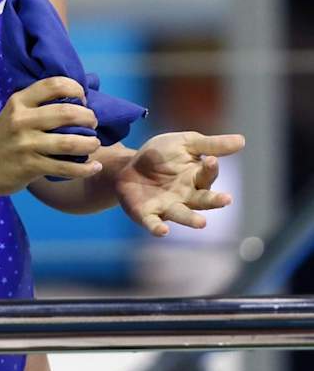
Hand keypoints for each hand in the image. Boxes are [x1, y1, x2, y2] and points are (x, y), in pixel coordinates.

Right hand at [0, 76, 101, 196]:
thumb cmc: (5, 137)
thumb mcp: (15, 112)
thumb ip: (39, 104)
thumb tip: (79, 98)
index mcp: (19, 101)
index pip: (54, 84)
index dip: (75, 89)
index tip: (82, 99)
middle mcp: (21, 120)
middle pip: (67, 113)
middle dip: (88, 117)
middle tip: (93, 123)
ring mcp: (25, 144)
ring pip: (69, 142)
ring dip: (90, 143)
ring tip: (94, 143)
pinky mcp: (30, 166)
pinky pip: (65, 167)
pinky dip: (85, 168)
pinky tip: (94, 167)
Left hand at [115, 131, 244, 236]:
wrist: (127, 166)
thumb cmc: (161, 156)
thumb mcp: (184, 144)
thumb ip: (210, 145)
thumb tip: (242, 140)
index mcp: (196, 178)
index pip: (207, 175)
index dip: (210, 169)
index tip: (211, 161)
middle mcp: (186, 196)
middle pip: (202, 200)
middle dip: (214, 200)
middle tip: (226, 199)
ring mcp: (167, 207)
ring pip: (182, 215)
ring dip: (191, 220)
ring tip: (201, 223)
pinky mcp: (147, 215)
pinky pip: (154, 223)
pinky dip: (158, 228)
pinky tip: (163, 230)